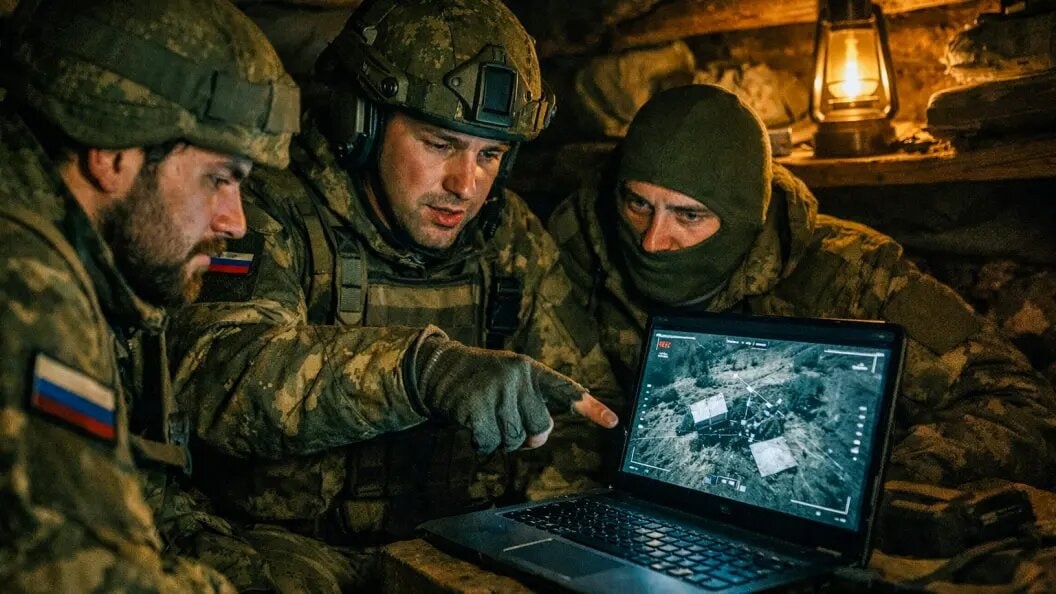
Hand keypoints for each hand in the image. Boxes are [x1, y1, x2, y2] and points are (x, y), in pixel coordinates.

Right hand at [415, 337, 617, 453]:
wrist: (440, 369)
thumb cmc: (484, 381)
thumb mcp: (511, 381)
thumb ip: (531, 406)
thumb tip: (536, 440)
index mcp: (531, 370)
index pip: (565, 390)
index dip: (590, 408)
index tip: (613, 422)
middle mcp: (517, 377)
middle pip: (540, 427)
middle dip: (526, 435)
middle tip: (509, 422)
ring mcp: (495, 390)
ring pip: (514, 439)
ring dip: (501, 440)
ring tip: (488, 418)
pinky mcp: (475, 406)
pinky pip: (490, 443)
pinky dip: (482, 444)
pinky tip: (474, 427)